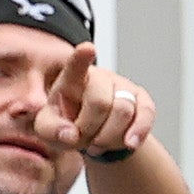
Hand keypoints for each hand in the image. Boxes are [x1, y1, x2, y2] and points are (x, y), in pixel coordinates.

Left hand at [33, 43, 157, 170]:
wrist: (93, 137)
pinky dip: (138, 132)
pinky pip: (146, 115)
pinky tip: (129, 143)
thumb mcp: (47, 130)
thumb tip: (70, 134)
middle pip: (100, 102)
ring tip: (98, 144)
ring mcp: (123, 88)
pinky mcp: (142, 103)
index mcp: (71, 79)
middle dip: (90, 129)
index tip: (87, 48)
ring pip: (124, 111)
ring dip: (109, 137)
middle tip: (83, 140)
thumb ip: (50, 131)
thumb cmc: (67, 126)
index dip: (82, 57)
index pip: (76, 65)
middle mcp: (100, 78)